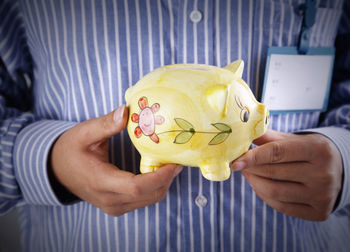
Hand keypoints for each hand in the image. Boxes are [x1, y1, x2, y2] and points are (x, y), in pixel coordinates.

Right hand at [50, 105, 181, 215]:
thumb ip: (106, 124)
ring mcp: (114, 207)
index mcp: (101, 182)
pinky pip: (144, 200)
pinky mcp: (117, 206)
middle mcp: (109, 200)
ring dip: (164, 183)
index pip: (137, 187)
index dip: (160, 176)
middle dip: (168, 178)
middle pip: (149, 195)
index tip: (175, 162)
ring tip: (170, 162)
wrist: (56, 170)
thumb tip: (126, 111)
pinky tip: (158, 170)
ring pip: (150, 200)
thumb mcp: (84, 132)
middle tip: (178, 158)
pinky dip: (155, 187)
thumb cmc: (70, 149)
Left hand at [231, 129, 342, 220]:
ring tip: (248, 174)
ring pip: (275, 192)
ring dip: (254, 183)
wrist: (339, 170)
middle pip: (273, 172)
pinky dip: (265, 196)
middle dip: (251, 168)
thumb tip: (242, 135)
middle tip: (240, 164)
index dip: (252, 157)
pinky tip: (259, 186)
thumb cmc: (310, 151)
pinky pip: (281, 207)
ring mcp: (322, 195)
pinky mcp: (318, 212)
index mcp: (318, 150)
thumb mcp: (294, 140)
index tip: (235, 162)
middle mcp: (323, 174)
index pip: (277, 152)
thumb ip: (269, 137)